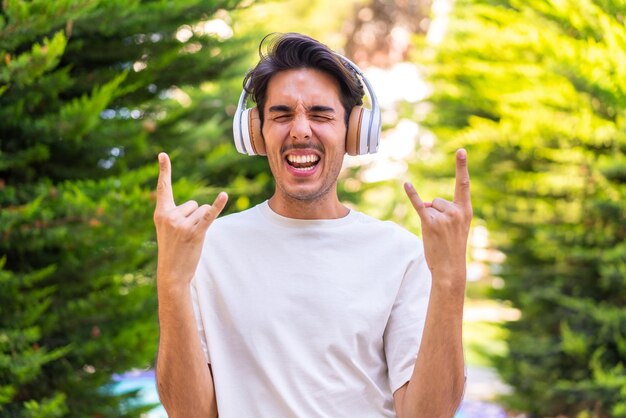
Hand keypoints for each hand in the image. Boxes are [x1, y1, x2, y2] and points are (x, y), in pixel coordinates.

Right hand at [153, 152, 227, 291]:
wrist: (171, 273)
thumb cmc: (172, 249)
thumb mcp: (167, 229)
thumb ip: (175, 213)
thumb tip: (198, 205)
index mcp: (161, 213)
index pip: (163, 188)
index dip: (164, 170)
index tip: (163, 154)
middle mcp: (169, 216)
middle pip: (194, 203)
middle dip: (194, 218)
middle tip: (184, 236)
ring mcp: (182, 225)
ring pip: (203, 211)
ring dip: (202, 224)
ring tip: (191, 239)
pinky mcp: (195, 232)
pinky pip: (209, 215)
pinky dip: (218, 205)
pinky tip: (224, 196)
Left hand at [404, 149, 472, 280]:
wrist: (450, 269)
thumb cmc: (452, 248)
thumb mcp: (457, 227)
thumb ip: (447, 211)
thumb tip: (427, 203)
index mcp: (466, 211)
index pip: (463, 184)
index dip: (461, 166)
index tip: (461, 150)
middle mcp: (456, 211)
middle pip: (437, 200)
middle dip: (435, 213)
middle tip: (442, 233)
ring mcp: (444, 217)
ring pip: (429, 207)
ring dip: (428, 219)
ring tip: (436, 235)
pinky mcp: (430, 223)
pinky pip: (418, 204)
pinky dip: (411, 194)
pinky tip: (406, 184)